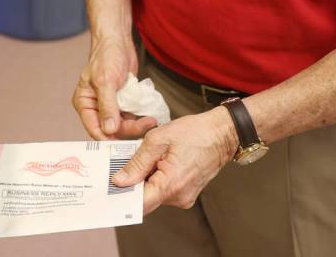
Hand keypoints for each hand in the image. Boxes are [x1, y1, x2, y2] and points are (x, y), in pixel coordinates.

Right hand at [72, 34, 157, 139]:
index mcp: (85, 104)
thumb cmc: (106, 56)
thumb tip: (109, 129)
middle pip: (111, 129)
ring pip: (123, 124)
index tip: (126, 142)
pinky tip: (149, 116)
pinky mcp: (123, 101)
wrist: (118, 41)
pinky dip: (139, 117)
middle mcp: (96, 107)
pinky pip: (131, 115)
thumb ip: (107, 106)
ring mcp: (111, 105)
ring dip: (137, 124)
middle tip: (147, 125)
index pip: (94, 129)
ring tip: (151, 120)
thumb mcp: (106, 81)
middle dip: (129, 129)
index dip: (109, 137)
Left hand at [112, 106, 237, 213]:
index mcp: (170, 185)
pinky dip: (159, 177)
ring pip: (155, 192)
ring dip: (148, 176)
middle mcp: (178, 197)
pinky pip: (166, 189)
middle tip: (132, 159)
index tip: (113, 183)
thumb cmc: (194, 132)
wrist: (223, 133)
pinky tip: (163, 159)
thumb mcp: (158, 139)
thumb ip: (137, 162)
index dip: (123, 194)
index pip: (139, 203)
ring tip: (153, 154)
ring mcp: (184, 197)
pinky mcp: (188, 193)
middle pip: (146, 197)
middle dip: (136, 179)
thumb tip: (119, 180)